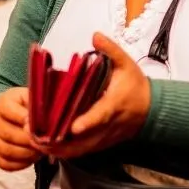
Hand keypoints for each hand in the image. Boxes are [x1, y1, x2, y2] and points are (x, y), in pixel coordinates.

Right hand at [0, 87, 41, 170]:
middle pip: (8, 134)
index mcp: (3, 102)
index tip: (40, 124)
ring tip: (40, 152)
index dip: (25, 118)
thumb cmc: (29, 105)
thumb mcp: (33, 98)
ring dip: (25, 154)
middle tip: (44, 143)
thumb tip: (42, 121)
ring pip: (5, 150)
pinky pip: (3, 163)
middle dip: (28, 141)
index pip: (8, 110)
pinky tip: (32, 159)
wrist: (15, 114)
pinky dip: (19, 164)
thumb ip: (38, 106)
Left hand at [31, 32, 151, 159]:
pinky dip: (66, 153)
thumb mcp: (127, 63)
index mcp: (115, 104)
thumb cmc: (136, 85)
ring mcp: (105, 137)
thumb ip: (110, 50)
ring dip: (59, 151)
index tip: (72, 128)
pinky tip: (48, 148)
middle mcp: (109, 125)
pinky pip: (82, 152)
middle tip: (37, 138)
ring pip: (81, 151)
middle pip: (85, 141)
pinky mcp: (102, 144)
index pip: (101, 115)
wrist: (152, 109)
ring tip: (36, 144)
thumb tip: (95, 35)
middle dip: (60, 143)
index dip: (87, 122)